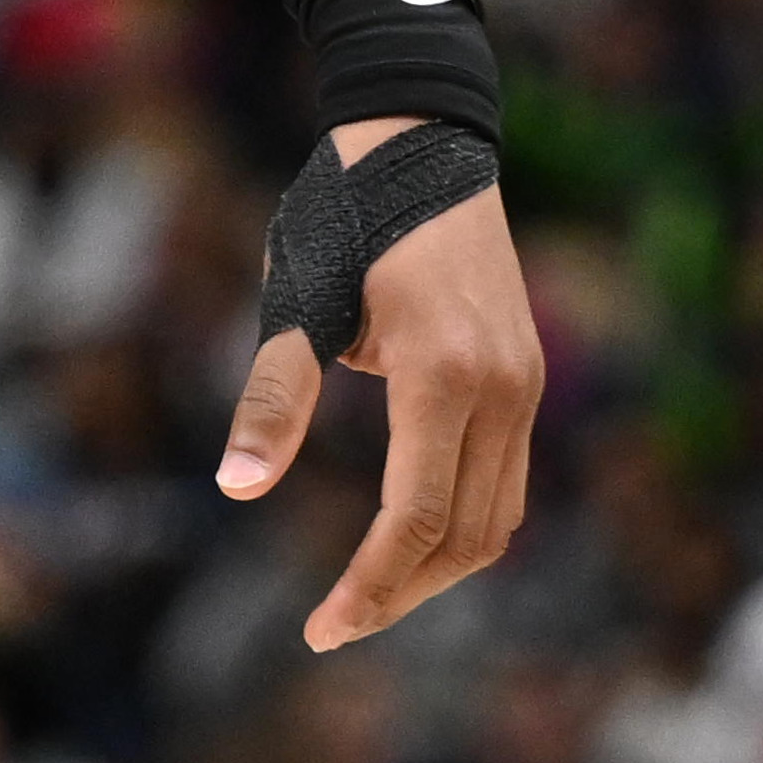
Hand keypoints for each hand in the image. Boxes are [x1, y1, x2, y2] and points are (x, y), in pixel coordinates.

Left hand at [216, 125, 541, 648]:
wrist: (422, 132)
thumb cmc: (345, 209)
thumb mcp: (298, 299)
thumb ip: (274, 397)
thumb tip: (236, 487)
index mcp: (444, 372)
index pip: (416, 520)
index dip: (370, 587)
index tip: (321, 629)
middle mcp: (502, 386)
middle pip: (465, 538)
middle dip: (400, 593)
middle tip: (333, 625)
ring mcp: (525, 381)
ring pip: (499, 519)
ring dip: (436, 570)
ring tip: (367, 593)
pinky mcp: (526, 372)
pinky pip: (509, 480)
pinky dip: (463, 523)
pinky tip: (409, 534)